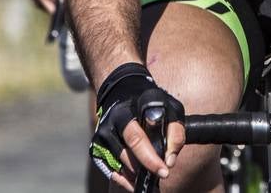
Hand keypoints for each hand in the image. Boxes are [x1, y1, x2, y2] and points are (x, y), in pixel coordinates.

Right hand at [90, 63, 185, 190]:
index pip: (137, 138)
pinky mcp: (95, 147)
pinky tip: (136, 179)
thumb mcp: (169, 107)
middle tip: (162, 175)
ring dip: (137, 175)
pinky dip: (125, 179)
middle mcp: (110, 123)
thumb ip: (175, 131)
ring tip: (152, 176)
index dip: (150, 157)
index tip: (165, 168)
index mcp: (126, 111)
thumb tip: (170, 160)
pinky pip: (111, 171)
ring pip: (120, 165)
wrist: (121, 92)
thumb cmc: (149, 103)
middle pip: (126, 154)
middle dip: (145, 167)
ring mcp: (101, 136)